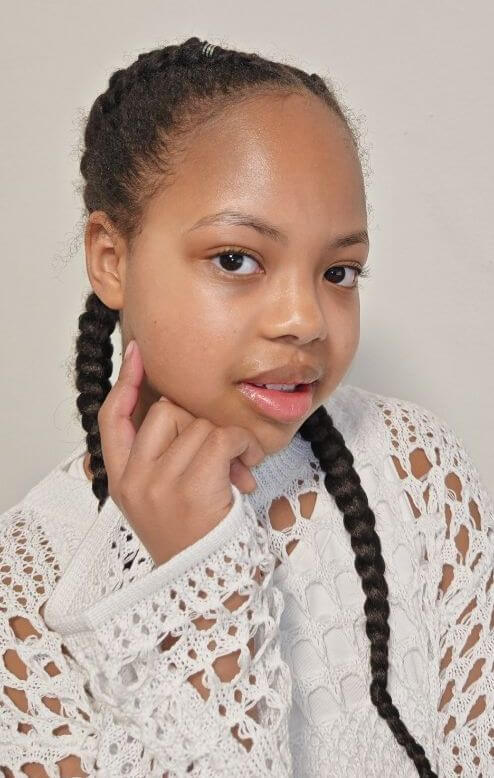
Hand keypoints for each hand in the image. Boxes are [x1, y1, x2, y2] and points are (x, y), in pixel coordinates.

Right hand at [97, 339, 265, 565]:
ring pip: (198, 423)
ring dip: (226, 439)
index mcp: (122, 480)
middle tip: (218, 454)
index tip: (137, 353)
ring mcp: (158, 484)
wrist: (206, 587)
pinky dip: (242, 447)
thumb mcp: (161, 500)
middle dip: (199, 423)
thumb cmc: (192, 540)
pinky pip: (221, 437)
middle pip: (166, 410)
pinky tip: (245, 471)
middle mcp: (134, 479)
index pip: (112, 418)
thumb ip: (163, 459)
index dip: (124, 382)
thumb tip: (186, 413)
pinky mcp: (189, 488)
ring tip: (235, 470)